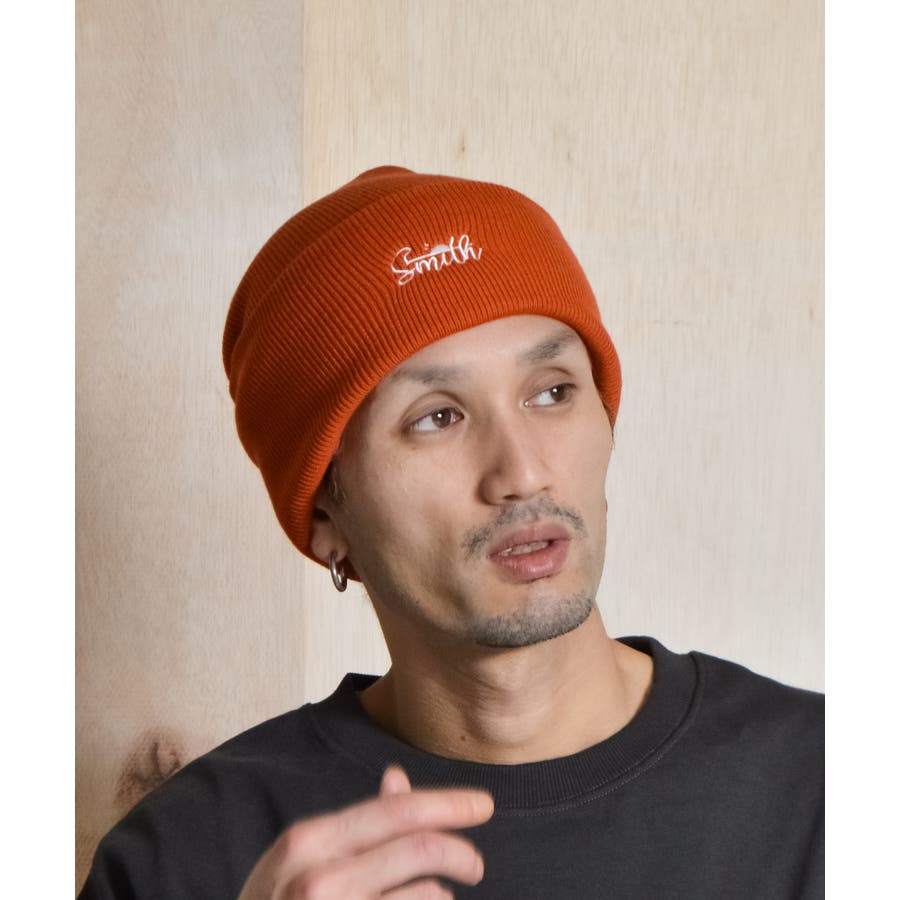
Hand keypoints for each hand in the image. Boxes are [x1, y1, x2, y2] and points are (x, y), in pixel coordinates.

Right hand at [237, 766, 493, 898]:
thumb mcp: (299, 858)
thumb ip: (354, 824)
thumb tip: (398, 777)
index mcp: (308, 842)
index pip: (395, 811)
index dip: (448, 804)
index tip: (484, 804)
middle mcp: (320, 880)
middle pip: (420, 849)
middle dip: (462, 852)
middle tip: (475, 865)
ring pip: (427, 895)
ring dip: (442, 895)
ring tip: (437, 898)